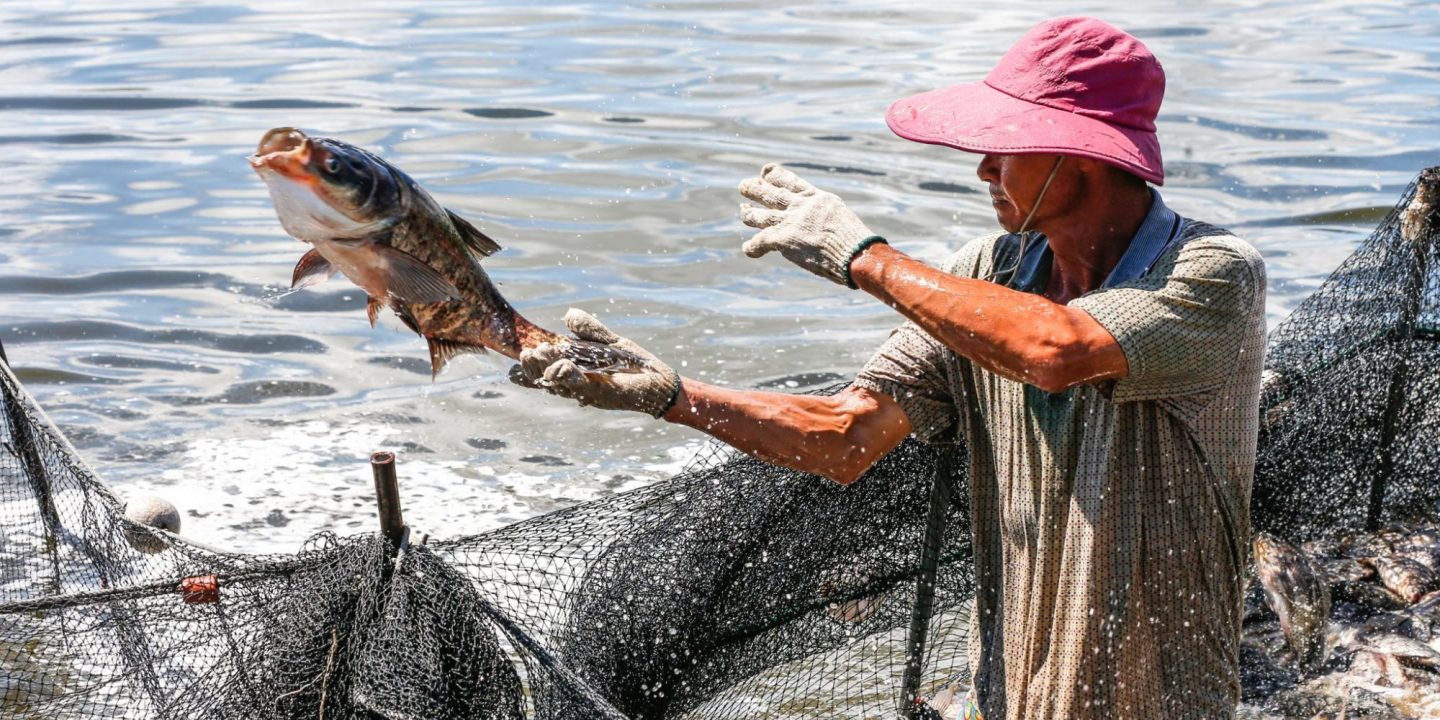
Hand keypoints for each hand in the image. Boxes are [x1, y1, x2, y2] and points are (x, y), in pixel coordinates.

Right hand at [508, 309, 680, 417]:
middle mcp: (575, 384)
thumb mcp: (608, 341)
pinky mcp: (601, 394)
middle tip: (527, 352)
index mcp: (573, 371)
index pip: (543, 371)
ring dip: (545, 369)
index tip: (519, 354)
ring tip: (538, 354)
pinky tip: (561, 365)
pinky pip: (580, 386)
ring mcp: (587, 391)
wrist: (659, 380)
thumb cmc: (633, 363)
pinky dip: (568, 376)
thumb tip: (568, 313)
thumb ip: (589, 329)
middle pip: (544, 379)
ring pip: (558, 384)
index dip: (527, 368)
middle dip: (532, 367)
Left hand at [738, 163, 886, 286]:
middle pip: (771, 194)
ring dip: (749, 213)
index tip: (765, 171)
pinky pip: (760, 241)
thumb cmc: (854, 240)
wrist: (854, 251)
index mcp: (815, 197)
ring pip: (761, 215)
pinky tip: (748, 249)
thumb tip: (820, 226)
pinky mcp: (783, 239)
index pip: (790, 181)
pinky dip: (753, 247)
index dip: (775, 175)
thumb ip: (825, 216)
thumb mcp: (840, 217)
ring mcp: (790, 221)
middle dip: (756, 189)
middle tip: (743, 185)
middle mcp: (800, 206)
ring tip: (743, 210)